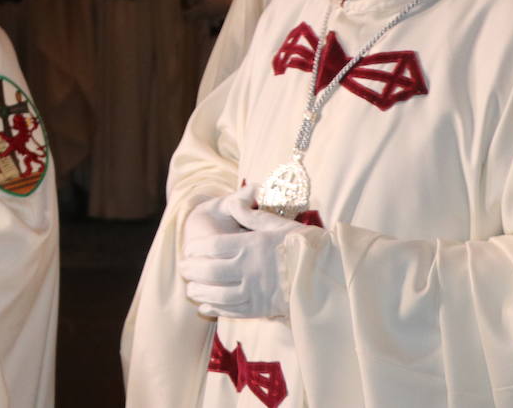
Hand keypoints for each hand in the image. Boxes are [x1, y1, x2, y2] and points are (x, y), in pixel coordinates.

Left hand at [177, 186, 311, 318]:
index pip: (212, 246)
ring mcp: (255, 291)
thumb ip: (252, 215)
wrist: (329, 274)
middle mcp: (249, 268)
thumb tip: (235, 202)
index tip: (189, 249)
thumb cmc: (304, 245)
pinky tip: (206, 306)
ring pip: (218, 294)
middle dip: (192, 270)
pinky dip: (216, 309)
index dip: (196, 248)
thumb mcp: (278, 223)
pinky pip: (233, 310)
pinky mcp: (262, 309)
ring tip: (190, 289)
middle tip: (183, 268)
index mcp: (251, 245)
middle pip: (210, 271)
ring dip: (200, 292)